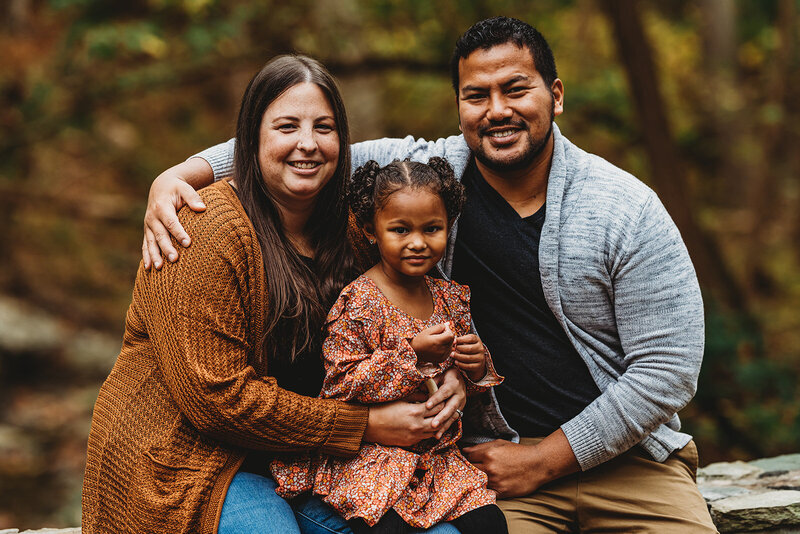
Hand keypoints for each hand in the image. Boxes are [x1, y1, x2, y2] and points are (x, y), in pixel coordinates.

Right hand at [142, 158, 210, 269]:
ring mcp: (148, 225)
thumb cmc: (177, 189)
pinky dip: (146, 256)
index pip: (171, 222)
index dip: (179, 233)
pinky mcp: (147, 231)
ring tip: (159, 267)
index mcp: (162, 207)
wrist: (160, 187)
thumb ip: (193, 197)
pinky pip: (145, 245)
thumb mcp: (184, 188)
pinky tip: (149, 268)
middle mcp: (152, 217)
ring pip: (150, 242)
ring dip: (154, 255)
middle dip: (166, 247)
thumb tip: (202, 208)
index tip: (188, 243)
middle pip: (160, 235)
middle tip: (174, 259)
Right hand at [364, 400, 441, 446]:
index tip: (441, 399)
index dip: (442, 402)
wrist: (369, 425)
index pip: (438, 407)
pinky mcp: (410, 443)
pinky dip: (427, 432)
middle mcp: (418, 426)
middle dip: (443, 414)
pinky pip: (424, 438)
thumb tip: (428, 393)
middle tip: (443, 409)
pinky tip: (426, 426)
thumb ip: (417, 396)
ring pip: (434, 432)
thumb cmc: (383, 408)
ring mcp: (414, 436)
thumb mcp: (401, 399)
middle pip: (440, 421)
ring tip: (436, 418)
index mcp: (416, 412)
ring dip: (437, 425)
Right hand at [410, 323, 454, 364]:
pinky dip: (446, 347)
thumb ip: (439, 327)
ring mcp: (442, 356)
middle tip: (439, 334)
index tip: (442, 329)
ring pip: (451, 346)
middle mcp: (441, 350)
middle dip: (448, 335)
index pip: (451, 335)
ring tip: (438, 340)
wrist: (414, 352)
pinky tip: (439, 346)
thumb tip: (448, 324)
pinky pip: (449, 351)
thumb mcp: (427, 331)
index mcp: (437, 342)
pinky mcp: (442, 359)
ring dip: (447, 341)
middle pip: (452, 340)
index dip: (448, 330)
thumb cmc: (420, 340)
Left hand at [425, 367, 466, 438]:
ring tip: (436, 434)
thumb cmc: (444, 375)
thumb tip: (421, 389)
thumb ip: (431, 381)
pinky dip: (445, 428)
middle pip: (451, 407)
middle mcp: (459, 394)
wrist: (458, 377)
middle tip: (433, 424)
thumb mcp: (439, 374)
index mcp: (454, 383)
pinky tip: (438, 435)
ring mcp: (461, 404)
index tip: (427, 406)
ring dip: (444, 426)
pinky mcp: (459, 410)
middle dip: (442, 417)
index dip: (436, 399)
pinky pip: (453, 421)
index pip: (444, 392)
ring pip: (453, 416)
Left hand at [452, 333, 486, 380]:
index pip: (470, 339)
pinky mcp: (479, 365)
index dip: (461, 340)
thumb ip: (460, 340)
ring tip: (452, 355)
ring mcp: (481, 357)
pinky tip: (456, 362)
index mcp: (477, 340)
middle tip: (452, 349)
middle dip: (459, 349)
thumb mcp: (466, 342)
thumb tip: (453, 341)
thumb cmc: (468, 348)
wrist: (476, 360)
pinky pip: (469, 366)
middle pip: (470, 348)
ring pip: (469, 357)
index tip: (454, 341)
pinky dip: (461, 364)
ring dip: (459, 357)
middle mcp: (481, 348)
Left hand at [462, 430, 579, 497]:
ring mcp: (495, 480)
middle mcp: (490, 467)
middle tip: (466, 470)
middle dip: (467, 469)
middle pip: (469, 470)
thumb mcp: (500, 443)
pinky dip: (484, 490)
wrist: (538, 464)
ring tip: (475, 478)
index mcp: (488, 453)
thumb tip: (465, 450)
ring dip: (474, 480)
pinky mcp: (501, 492)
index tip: (465, 460)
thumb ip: (481, 447)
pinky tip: (484, 487)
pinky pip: (486, 492)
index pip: (467, 457)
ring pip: (476, 482)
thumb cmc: (519, 452)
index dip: (465, 458)